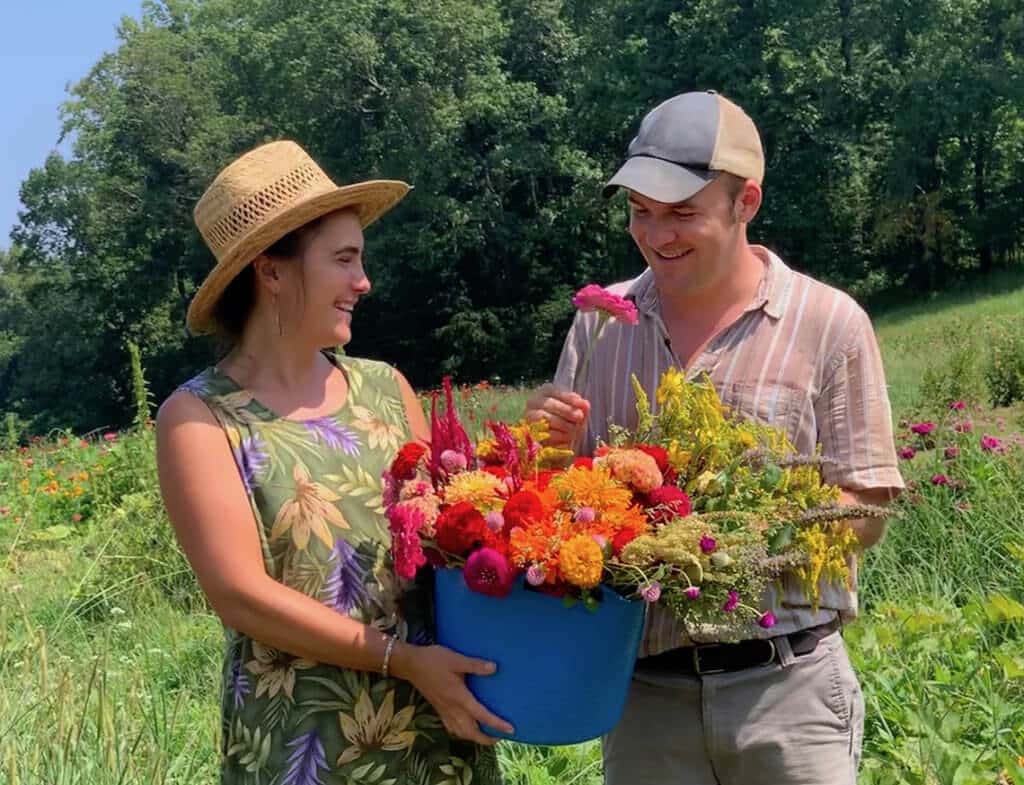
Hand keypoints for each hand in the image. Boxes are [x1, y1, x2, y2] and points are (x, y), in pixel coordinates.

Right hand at [391, 643, 513, 744]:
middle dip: (486, 739)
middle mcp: (452, 709)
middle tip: (500, 737)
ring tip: (487, 735)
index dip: (497, 724)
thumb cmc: (433, 660)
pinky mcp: (438, 709)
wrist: (410, 664)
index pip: (481, 715)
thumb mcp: (456, 659)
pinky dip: (462, 732)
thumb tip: (494, 668)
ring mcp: (444, 711)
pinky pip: (452, 728)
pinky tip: (466, 727)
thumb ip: (475, 665)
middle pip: (471, 733)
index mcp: (459, 698)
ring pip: (461, 733)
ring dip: (475, 737)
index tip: (511, 729)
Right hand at [525, 383, 590, 447]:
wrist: (552, 438)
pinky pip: (542, 432)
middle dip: (567, 411)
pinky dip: (556, 435)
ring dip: (562, 424)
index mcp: (546, 391)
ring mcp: (529, 415)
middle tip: (579, 417)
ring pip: (545, 417)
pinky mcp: (529, 431)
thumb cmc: (565, 419)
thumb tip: (585, 405)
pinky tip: (566, 437)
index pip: (556, 391)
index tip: (583, 404)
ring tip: (574, 430)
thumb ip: (580, 407)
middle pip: (550, 404)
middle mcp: (534, 401)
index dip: (570, 398)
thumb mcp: (575, 411)